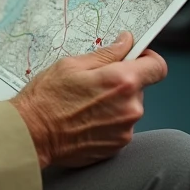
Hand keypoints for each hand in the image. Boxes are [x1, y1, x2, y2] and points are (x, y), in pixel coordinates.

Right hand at [9, 31, 166, 168]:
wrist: (32, 135)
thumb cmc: (47, 99)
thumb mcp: (72, 64)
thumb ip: (107, 53)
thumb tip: (126, 42)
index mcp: (122, 81)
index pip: (158, 67)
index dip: (147, 59)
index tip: (135, 58)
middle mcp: (129, 108)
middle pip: (140, 88)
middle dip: (123, 83)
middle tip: (95, 84)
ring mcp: (124, 130)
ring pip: (128, 108)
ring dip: (115, 104)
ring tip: (86, 104)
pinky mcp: (117, 147)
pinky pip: (120, 126)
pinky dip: (108, 122)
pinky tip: (85, 119)